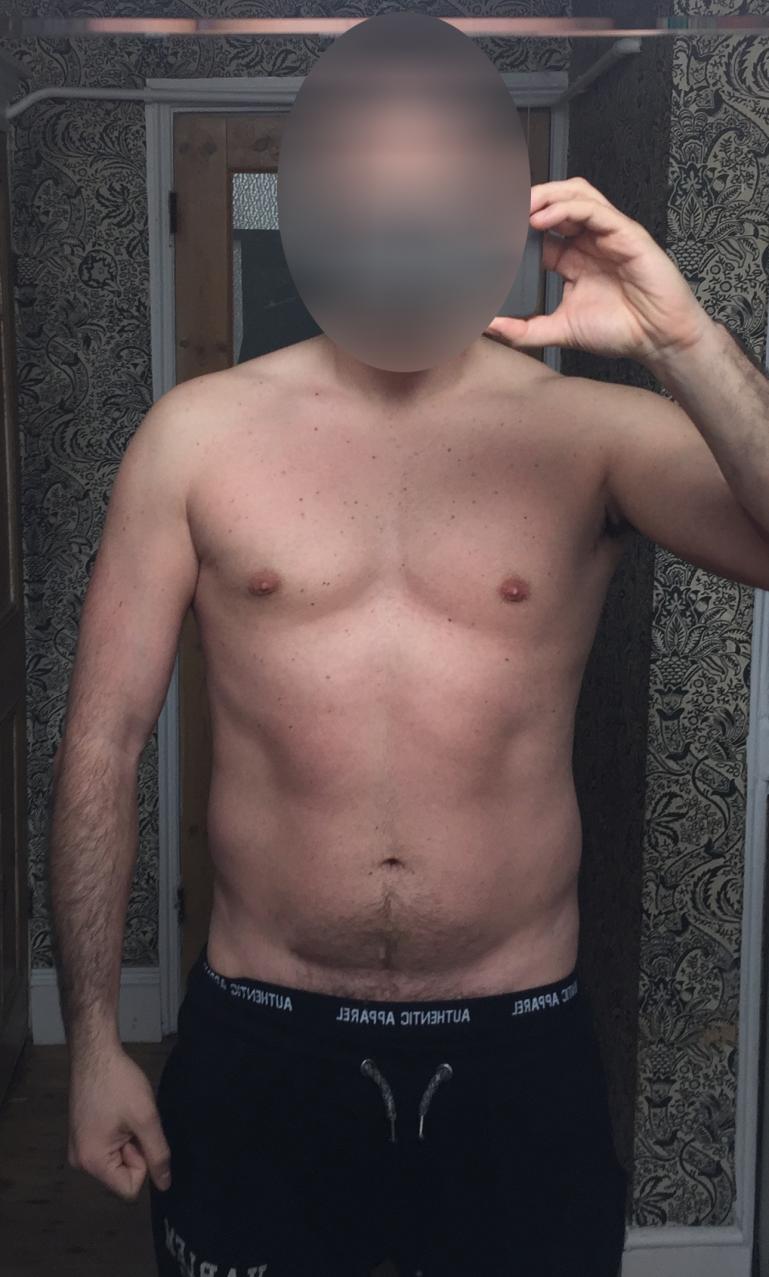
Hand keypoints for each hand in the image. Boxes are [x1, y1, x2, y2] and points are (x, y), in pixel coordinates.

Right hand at [67, 1044, 171, 1199]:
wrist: (95, 1053)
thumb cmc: (119, 1084)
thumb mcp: (145, 1118)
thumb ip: (158, 1154)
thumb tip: (165, 1185)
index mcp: (92, 1162)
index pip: (129, 1189)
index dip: (143, 1164)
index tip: (139, 1136)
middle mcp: (81, 1162)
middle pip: (121, 1175)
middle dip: (134, 1150)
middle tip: (131, 1120)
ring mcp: (79, 1149)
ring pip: (117, 1160)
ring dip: (128, 1140)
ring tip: (124, 1114)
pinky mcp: (82, 1136)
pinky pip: (109, 1148)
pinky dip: (119, 1133)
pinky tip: (117, 1112)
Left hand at [484, 177, 710, 362]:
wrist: (657, 339)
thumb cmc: (619, 330)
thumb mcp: (560, 330)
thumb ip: (525, 330)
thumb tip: (491, 327)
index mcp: (573, 258)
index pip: (541, 228)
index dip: (518, 224)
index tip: (492, 229)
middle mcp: (589, 241)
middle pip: (557, 201)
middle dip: (531, 200)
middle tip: (505, 209)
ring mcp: (608, 234)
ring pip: (576, 195)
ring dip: (547, 195)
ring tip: (523, 207)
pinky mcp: (626, 234)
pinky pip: (595, 210)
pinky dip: (568, 208)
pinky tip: (544, 219)